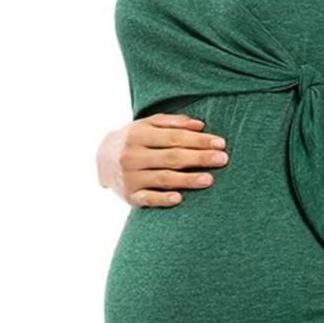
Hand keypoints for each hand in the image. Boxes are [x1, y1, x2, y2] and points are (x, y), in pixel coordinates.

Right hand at [96, 112, 228, 205]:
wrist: (100, 159)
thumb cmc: (134, 139)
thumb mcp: (147, 124)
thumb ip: (173, 122)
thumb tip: (200, 125)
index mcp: (138, 134)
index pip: (175, 137)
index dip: (199, 141)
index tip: (220, 144)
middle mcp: (132, 155)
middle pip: (172, 157)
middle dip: (199, 158)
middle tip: (223, 159)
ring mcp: (130, 177)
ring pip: (163, 178)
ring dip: (187, 180)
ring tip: (209, 180)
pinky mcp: (129, 196)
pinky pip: (148, 199)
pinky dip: (163, 199)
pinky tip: (179, 199)